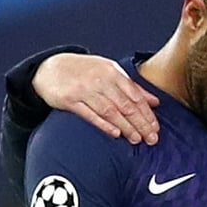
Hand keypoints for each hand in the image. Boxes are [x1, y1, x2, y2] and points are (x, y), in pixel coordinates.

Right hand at [33, 53, 160, 144]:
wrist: (50, 67)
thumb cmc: (85, 71)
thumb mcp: (110, 72)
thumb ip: (132, 87)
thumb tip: (155, 102)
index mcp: (113, 72)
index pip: (135, 96)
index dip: (147, 114)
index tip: (156, 128)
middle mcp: (100, 80)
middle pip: (125, 105)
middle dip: (141, 124)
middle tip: (151, 138)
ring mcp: (84, 90)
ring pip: (110, 111)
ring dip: (125, 127)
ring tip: (136, 139)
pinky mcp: (70, 100)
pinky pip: (90, 114)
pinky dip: (104, 125)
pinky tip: (115, 134)